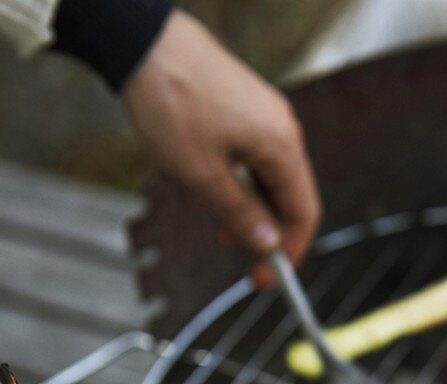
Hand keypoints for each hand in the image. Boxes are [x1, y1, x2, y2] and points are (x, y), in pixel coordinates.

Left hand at [123, 10, 320, 285]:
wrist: (143, 42)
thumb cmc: (172, 104)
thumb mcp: (202, 175)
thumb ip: (239, 214)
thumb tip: (269, 245)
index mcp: (281, 146)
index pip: (303, 213)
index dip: (288, 253)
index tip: (263, 278)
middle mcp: (281, 129)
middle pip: (287, 198)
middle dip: (260, 230)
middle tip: (224, 244)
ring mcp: (264, 116)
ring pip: (265, 179)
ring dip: (242, 205)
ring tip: (205, 208)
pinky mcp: (244, 108)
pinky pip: (250, 157)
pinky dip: (233, 180)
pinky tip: (202, 180)